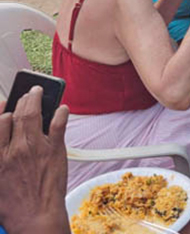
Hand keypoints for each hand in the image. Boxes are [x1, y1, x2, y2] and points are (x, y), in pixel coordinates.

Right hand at [0, 87, 69, 233]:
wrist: (36, 219)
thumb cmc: (14, 205)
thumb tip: (4, 137)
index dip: (2, 111)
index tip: (5, 103)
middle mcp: (15, 149)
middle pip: (17, 114)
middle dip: (23, 99)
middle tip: (28, 92)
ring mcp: (36, 148)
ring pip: (35, 114)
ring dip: (37, 99)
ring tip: (39, 92)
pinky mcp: (56, 150)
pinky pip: (58, 124)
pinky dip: (60, 112)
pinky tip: (62, 108)